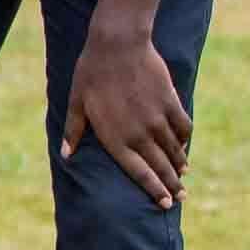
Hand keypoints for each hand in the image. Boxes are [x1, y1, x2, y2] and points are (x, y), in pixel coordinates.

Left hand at [61, 30, 190, 207]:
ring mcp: (157, 119)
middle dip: (172, 184)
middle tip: (181, 197)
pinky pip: (183, 127)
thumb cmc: (91, 73)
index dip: (154, 190)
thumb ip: (74, 131)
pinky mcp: (170, 102)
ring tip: (184, 175)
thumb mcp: (76, 102)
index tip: (165, 204)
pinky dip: (185, 139)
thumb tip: (65, 155)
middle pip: (161, 166)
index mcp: (115, 138)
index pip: (139, 173)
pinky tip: (184, 145)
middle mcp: (139, 134)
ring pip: (174, 149)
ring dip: (180, 164)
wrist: (118, 45)